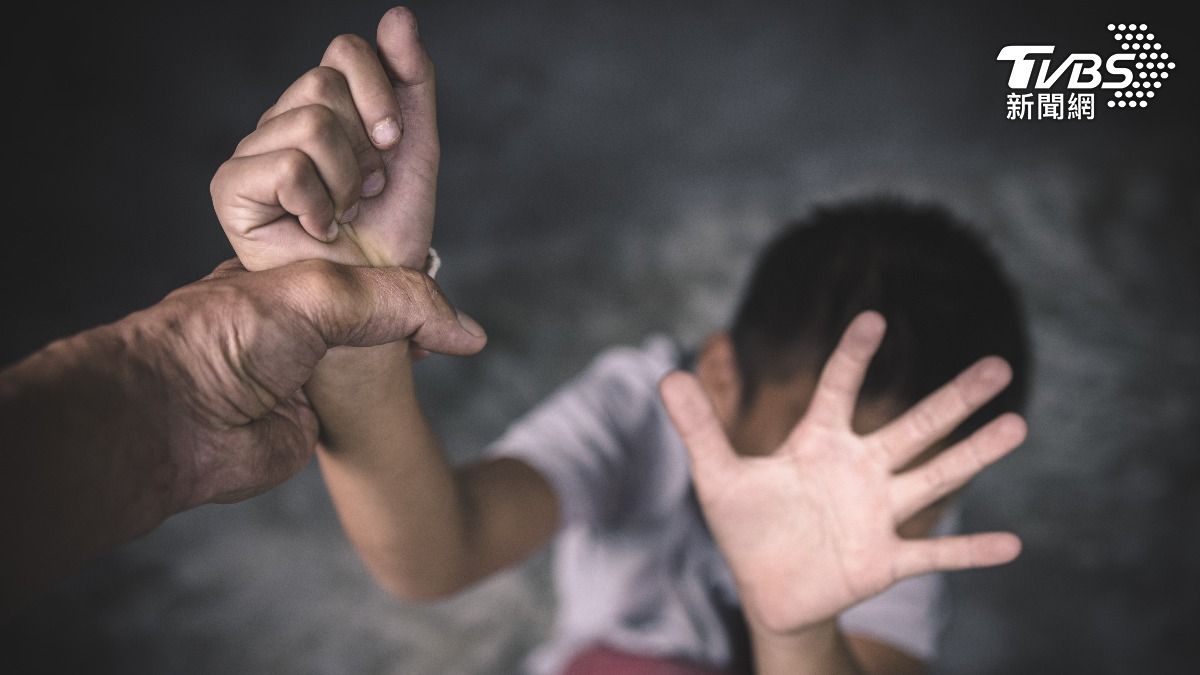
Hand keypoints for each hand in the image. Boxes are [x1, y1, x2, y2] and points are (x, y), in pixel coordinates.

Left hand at [143, 258, 484, 505]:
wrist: (176, 423)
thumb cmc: (224, 339)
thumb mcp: (320, 295)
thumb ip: (396, 302)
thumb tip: (468, 333)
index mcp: (284, 266)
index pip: (354, 243)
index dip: (391, 242)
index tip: (425, 249)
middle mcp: (295, 311)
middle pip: (373, 293)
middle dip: (408, 297)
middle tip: (436, 297)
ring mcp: (305, 363)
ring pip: (376, 345)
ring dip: (406, 343)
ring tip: (436, 339)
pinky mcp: (314, 415)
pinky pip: (371, 395)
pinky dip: (396, 384)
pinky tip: (418, 367)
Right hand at [210, 7, 438, 270]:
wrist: (379, 289)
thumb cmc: (392, 224)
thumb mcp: (415, 146)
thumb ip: (410, 79)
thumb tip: (398, 15)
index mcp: (322, 104)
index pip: (345, 51)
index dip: (380, 94)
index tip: (393, 145)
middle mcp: (280, 120)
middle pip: (323, 84)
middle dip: (364, 145)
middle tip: (366, 188)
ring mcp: (252, 152)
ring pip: (309, 124)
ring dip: (345, 180)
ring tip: (342, 210)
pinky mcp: (231, 189)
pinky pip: (286, 166)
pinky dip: (318, 204)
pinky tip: (318, 227)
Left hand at [659, 311, 1025, 635]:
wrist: (767, 592)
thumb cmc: (747, 528)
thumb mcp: (717, 477)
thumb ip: (699, 427)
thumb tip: (666, 373)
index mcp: (819, 444)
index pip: (839, 390)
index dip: (853, 356)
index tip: (873, 317)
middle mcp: (859, 471)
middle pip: (913, 428)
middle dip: (953, 398)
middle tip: (997, 366)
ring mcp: (877, 514)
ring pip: (935, 478)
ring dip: (976, 454)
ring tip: (1019, 425)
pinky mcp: (884, 560)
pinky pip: (934, 556)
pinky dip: (970, 552)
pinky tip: (1014, 545)